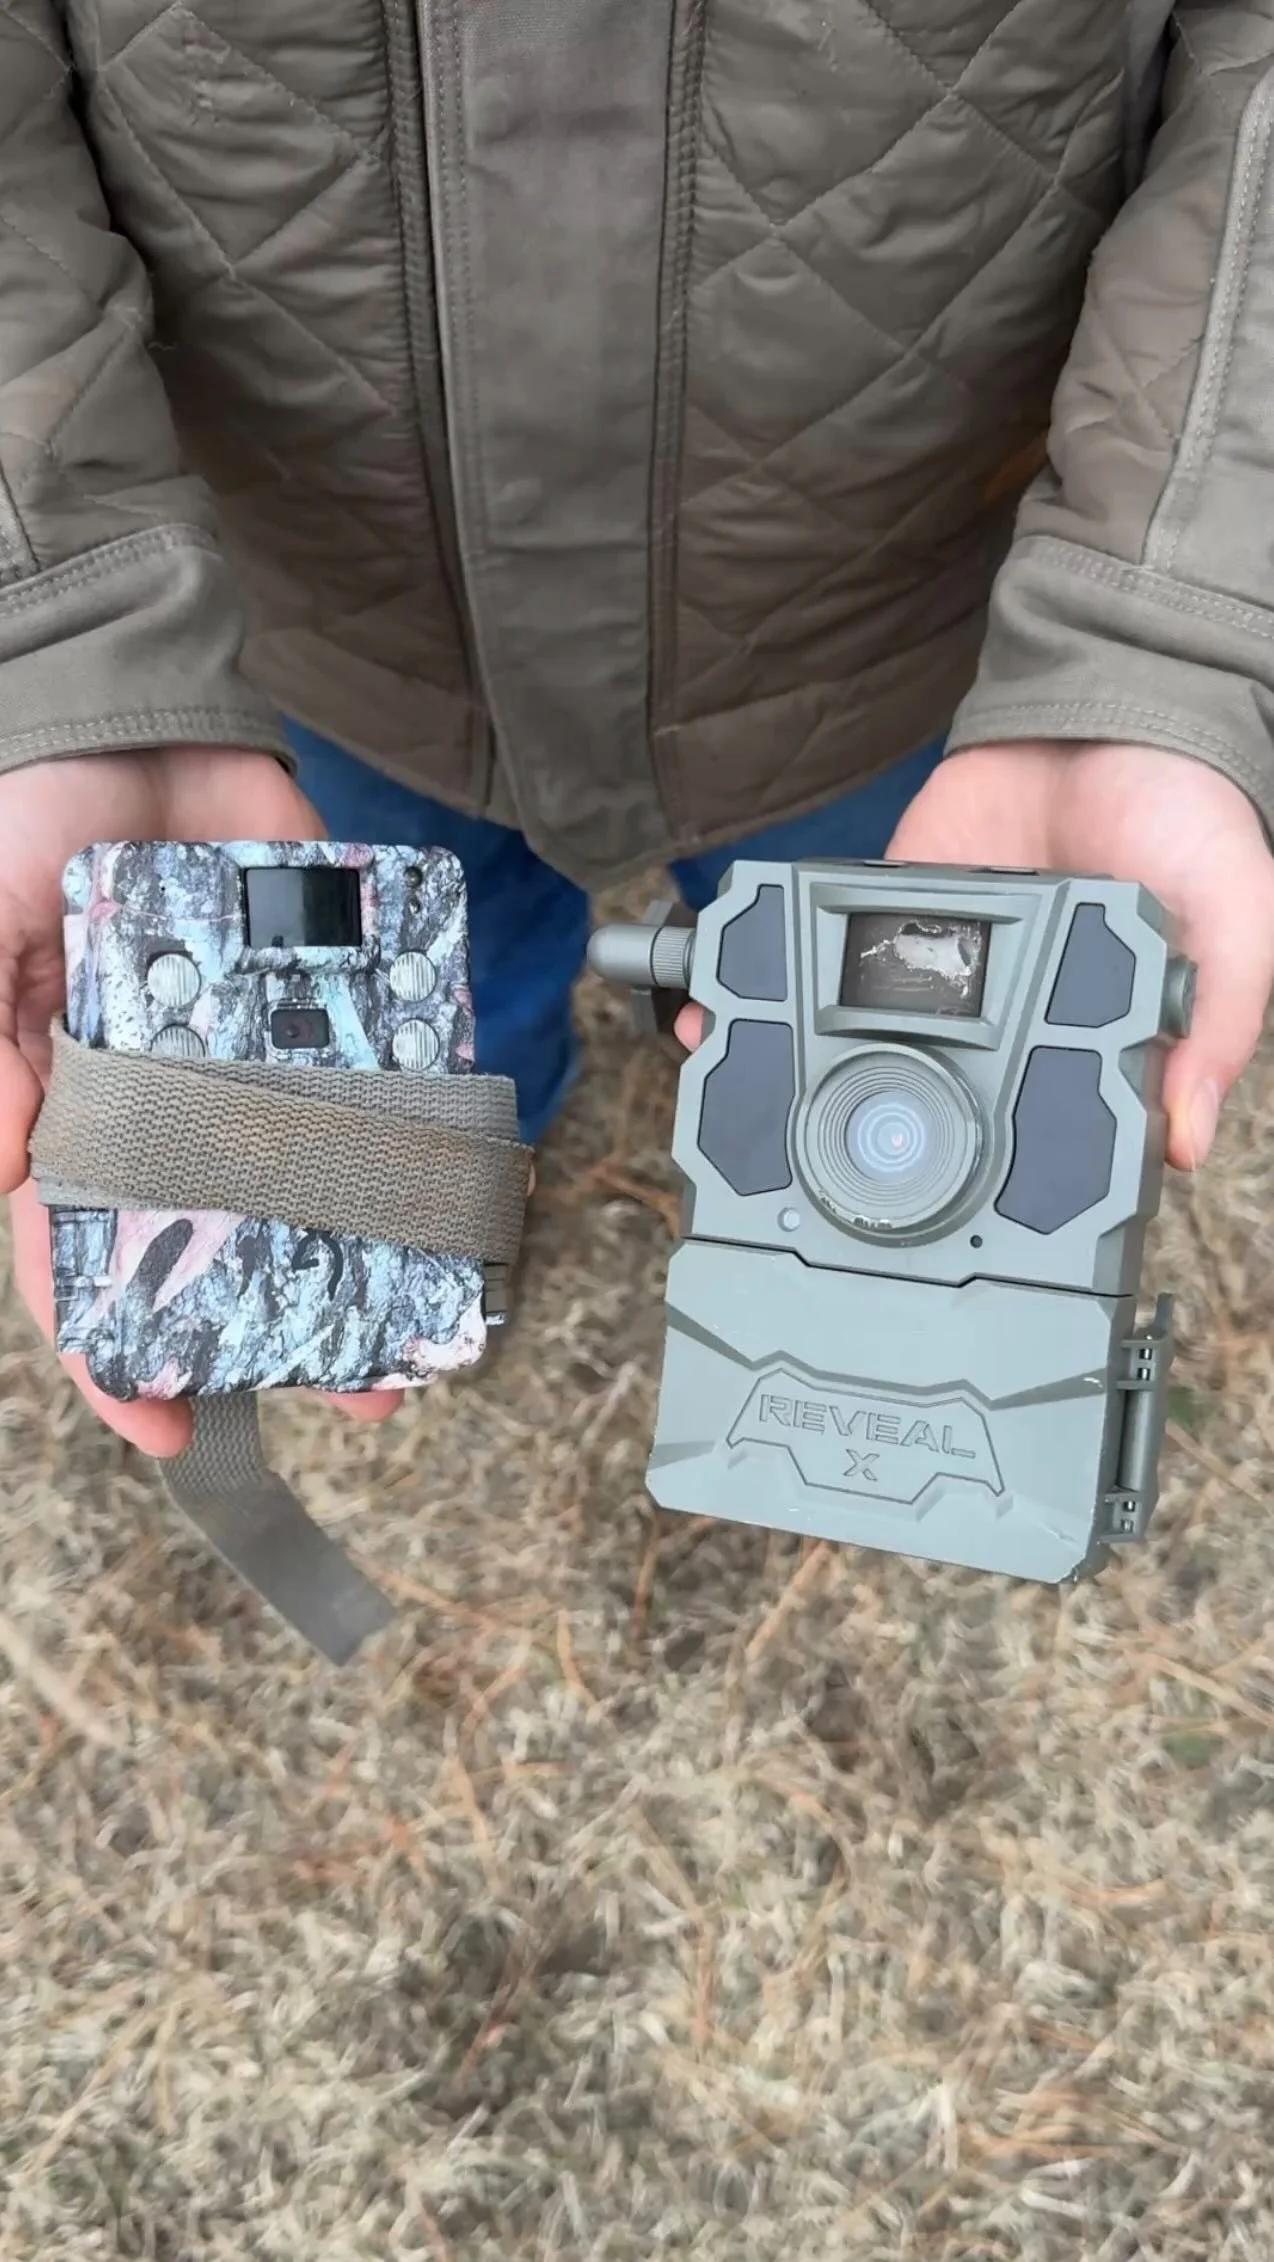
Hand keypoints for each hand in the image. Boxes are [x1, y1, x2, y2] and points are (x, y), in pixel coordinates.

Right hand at [0, 749, 402, 1455]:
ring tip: (426, 1322)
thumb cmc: (15, 818)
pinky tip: (459, 1183)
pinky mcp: (327, 987)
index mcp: (68, 1101)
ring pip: (317, 1174)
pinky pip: (378, 1069)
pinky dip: (418, 1123)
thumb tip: (0, 1174)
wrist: (124, 702)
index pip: (85, 1255)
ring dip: (367, 1248)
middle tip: (354, 1394)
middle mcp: (168, 1094)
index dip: (115, 1349)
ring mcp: (252, 1049)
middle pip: (227, 1237)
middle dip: (280, 1323)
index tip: (166, 1426)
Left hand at [675, 743, 1273, 1172]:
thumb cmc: (1190, 818)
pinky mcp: (895, 906)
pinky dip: (779, 974)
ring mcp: (942, 967)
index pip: (1033, 1130)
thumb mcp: (1237, 922)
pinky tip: (728, 1003)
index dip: (987, 1179)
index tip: (934, 1222)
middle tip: (800, 1177)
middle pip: (925, 1093)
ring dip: (795, 1064)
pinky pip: (827, 950)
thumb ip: (1219, 1022)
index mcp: (1086, 1039)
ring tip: (733, 1097)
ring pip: (860, 1035)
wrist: (1117, 701)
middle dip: (858, 1136)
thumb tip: (1185, 1141)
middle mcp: (1005, 1016)